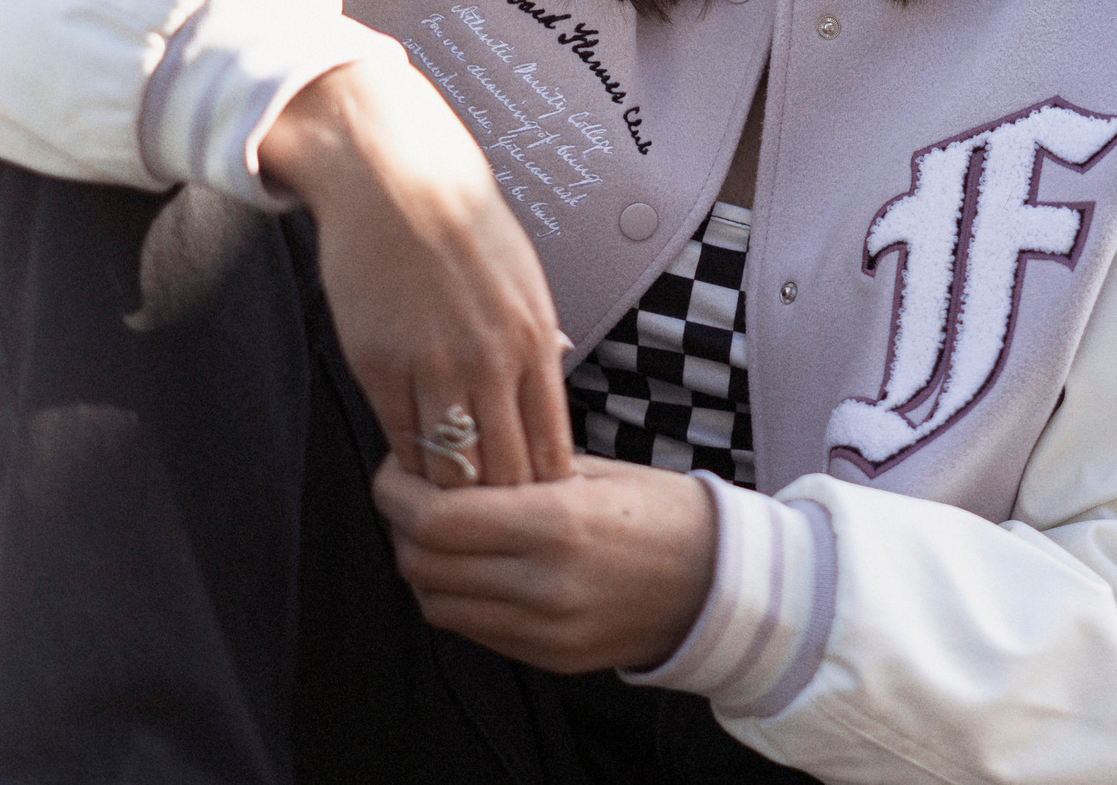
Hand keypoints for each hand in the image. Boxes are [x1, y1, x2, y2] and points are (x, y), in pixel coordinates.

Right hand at [261, 58, 573, 487]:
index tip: (539, 514)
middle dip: (500, 509)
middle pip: (504, 475)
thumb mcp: (525, 277)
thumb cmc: (465, 223)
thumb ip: (537, 337)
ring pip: (447, 471)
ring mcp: (431, 366)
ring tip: (451, 510)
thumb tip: (556, 375)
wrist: (393, 176)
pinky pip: (398, 440)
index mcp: (534, 340)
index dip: (544, 494)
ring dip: (449, 495)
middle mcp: (489, 361)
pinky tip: (412, 468)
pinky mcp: (376, 365)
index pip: (550, 450)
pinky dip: (407, 463)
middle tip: (492, 530)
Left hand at [373, 455, 716, 672]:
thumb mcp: (598, 473)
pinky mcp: (550, 658)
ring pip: (437, 604)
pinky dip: (456, 597)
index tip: (394, 469)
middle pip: (422, 564)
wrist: (723, 583)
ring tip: (438, 533)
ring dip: (423, 567)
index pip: (436, 519)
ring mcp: (546, 630)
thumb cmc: (663, 511)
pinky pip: (473, 630)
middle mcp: (545, 584)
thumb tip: (451, 457)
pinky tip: (473, 567)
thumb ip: (521, 470)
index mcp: (558, 523)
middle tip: (408, 496)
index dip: (396, 493)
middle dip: (400, 526)